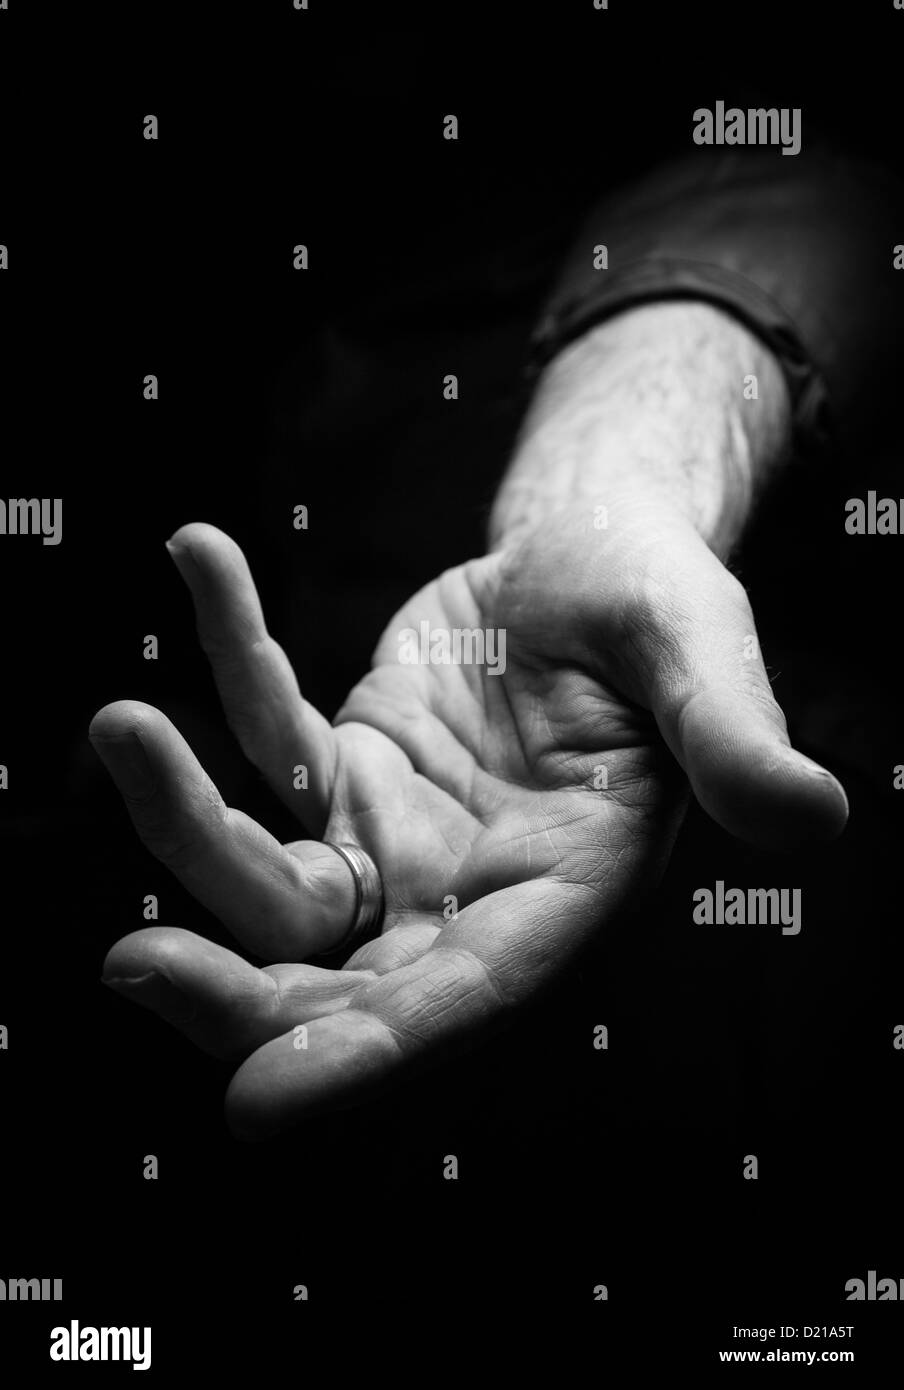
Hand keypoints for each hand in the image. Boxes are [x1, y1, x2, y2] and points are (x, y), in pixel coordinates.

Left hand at [90, 509, 846, 1137]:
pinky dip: (229, 656)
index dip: (368, 1059)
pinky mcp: (340, 767)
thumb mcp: (701, 650)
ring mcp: (389, 835)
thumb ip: (732, 737)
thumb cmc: (660, 604)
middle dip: (232, 991)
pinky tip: (202, 557)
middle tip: (132, 966)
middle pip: (332, 979)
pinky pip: (266, 733)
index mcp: (560, 894)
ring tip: (122, 728)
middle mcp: (463, 891)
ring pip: (265, 876)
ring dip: (181, 821)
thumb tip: (813, 814)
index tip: (255, 1105)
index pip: (463, 1001)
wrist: (596, 553)